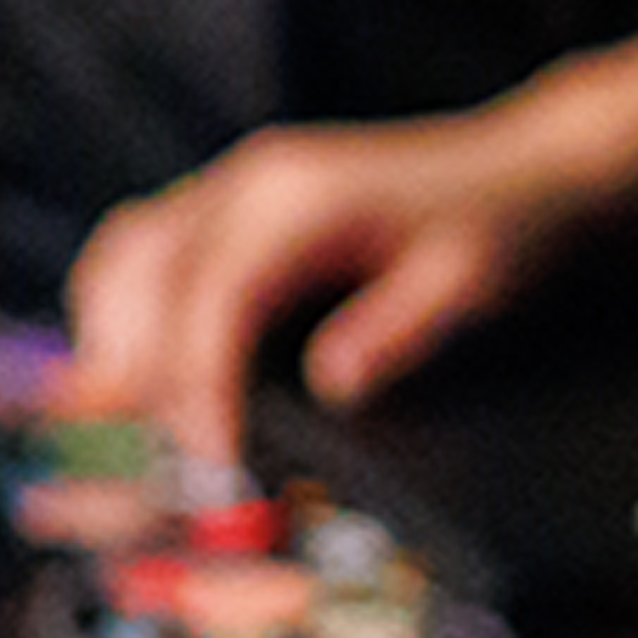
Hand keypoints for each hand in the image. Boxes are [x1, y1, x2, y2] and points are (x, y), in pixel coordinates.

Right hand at [62, 29, 637, 465]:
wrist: (526, 170)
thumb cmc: (501, 227)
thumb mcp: (473, 281)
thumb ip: (402, 328)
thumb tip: (333, 384)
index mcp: (303, 199)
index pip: (215, 299)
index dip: (198, 389)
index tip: (209, 467)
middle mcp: (253, 182)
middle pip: (143, 277)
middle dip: (138, 379)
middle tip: (162, 465)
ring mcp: (233, 187)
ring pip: (124, 259)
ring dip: (111, 344)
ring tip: (132, 432)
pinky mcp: (228, 207)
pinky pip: (141, 254)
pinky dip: (121, 317)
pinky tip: (139, 382)